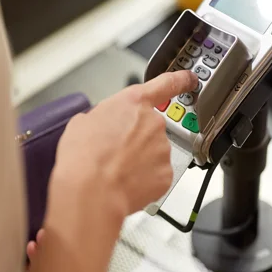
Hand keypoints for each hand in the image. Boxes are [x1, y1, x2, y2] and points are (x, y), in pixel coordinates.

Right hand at [28, 70, 197, 271]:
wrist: (91, 193)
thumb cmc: (83, 158)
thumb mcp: (81, 123)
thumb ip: (102, 117)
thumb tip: (102, 126)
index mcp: (133, 103)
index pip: (165, 84)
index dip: (180, 80)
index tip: (189, 79)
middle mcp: (153, 123)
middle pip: (150, 127)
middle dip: (135, 139)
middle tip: (114, 152)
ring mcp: (162, 149)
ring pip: (153, 152)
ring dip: (139, 160)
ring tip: (115, 170)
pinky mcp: (166, 174)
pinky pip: (156, 174)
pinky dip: (144, 179)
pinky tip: (126, 182)